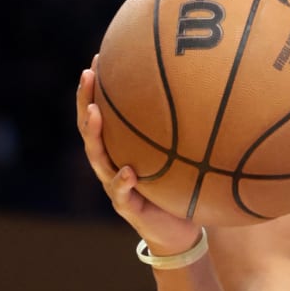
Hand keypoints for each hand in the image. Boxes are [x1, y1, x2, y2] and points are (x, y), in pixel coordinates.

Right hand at [75, 64, 202, 255]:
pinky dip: (122, 182)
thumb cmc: (176, 190)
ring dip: (94, 134)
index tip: (97, 57)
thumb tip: (203, 95)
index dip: (96, 88)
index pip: (102, 114)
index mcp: (119, 150)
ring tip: (94, 113)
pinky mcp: (128, 208)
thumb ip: (178, 134)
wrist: (178, 233)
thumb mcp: (176, 158)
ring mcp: (115, 186)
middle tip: (88, 75)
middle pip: (90, 129)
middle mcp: (111, 164)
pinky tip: (127, 171)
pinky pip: (121, 193)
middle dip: (86, 100)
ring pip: (98, 158)